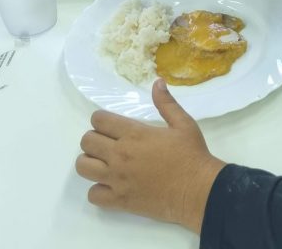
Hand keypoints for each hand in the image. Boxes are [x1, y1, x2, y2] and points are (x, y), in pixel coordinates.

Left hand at [75, 80, 225, 232]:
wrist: (198, 190)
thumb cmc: (192, 155)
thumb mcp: (183, 124)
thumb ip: (166, 103)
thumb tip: (157, 82)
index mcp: (134, 134)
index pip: (98, 120)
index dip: (102, 121)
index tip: (112, 127)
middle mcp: (120, 155)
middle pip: (87, 141)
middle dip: (95, 140)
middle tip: (109, 145)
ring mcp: (117, 179)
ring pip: (82, 167)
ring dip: (91, 163)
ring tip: (105, 164)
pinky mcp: (119, 200)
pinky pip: (92, 194)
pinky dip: (98, 190)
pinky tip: (111, 186)